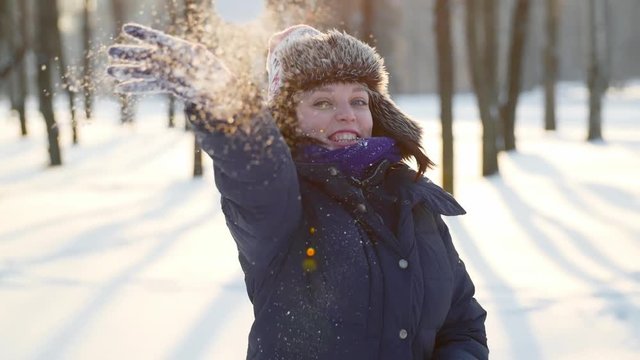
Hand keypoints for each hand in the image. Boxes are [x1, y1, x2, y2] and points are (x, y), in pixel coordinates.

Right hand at [106, 23, 232, 103]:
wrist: (218, 90)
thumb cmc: (216, 73)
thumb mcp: (211, 63)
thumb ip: (202, 56)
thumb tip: (197, 48)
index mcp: (177, 48)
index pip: (156, 38)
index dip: (142, 34)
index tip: (126, 29)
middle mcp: (168, 59)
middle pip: (144, 54)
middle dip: (128, 53)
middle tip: (110, 52)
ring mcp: (166, 72)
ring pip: (142, 70)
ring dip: (126, 71)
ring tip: (109, 71)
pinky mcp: (166, 86)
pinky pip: (148, 86)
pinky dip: (136, 87)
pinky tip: (121, 88)